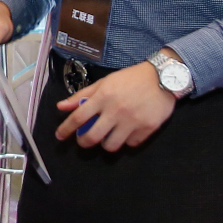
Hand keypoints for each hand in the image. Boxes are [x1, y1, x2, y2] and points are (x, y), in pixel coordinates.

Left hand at [52, 59, 175, 150]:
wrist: (163, 77)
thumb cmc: (131, 78)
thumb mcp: (105, 82)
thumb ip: (82, 95)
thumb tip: (61, 107)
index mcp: (103, 97)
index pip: (78, 117)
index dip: (66, 129)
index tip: (59, 136)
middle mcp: (116, 111)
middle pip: (92, 137)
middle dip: (84, 142)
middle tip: (84, 140)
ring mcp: (132, 121)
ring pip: (111, 145)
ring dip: (106, 143)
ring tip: (108, 136)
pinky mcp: (147, 128)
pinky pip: (131, 144)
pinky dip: (126, 141)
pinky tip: (127, 133)